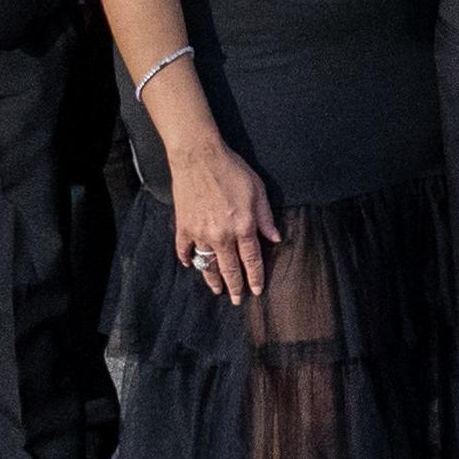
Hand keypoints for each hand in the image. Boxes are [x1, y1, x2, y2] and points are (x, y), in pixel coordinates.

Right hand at [166, 139, 279, 302]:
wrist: (199, 158)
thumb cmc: (232, 171)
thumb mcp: (258, 192)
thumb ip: (266, 218)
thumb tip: (275, 239)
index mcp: (243, 227)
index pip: (252, 260)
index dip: (254, 277)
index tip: (255, 291)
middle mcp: (222, 236)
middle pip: (229, 269)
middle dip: (235, 286)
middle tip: (236, 299)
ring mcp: (200, 233)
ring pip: (206, 264)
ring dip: (212, 279)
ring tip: (217, 289)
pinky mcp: (183, 227)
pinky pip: (184, 250)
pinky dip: (187, 259)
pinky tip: (191, 265)